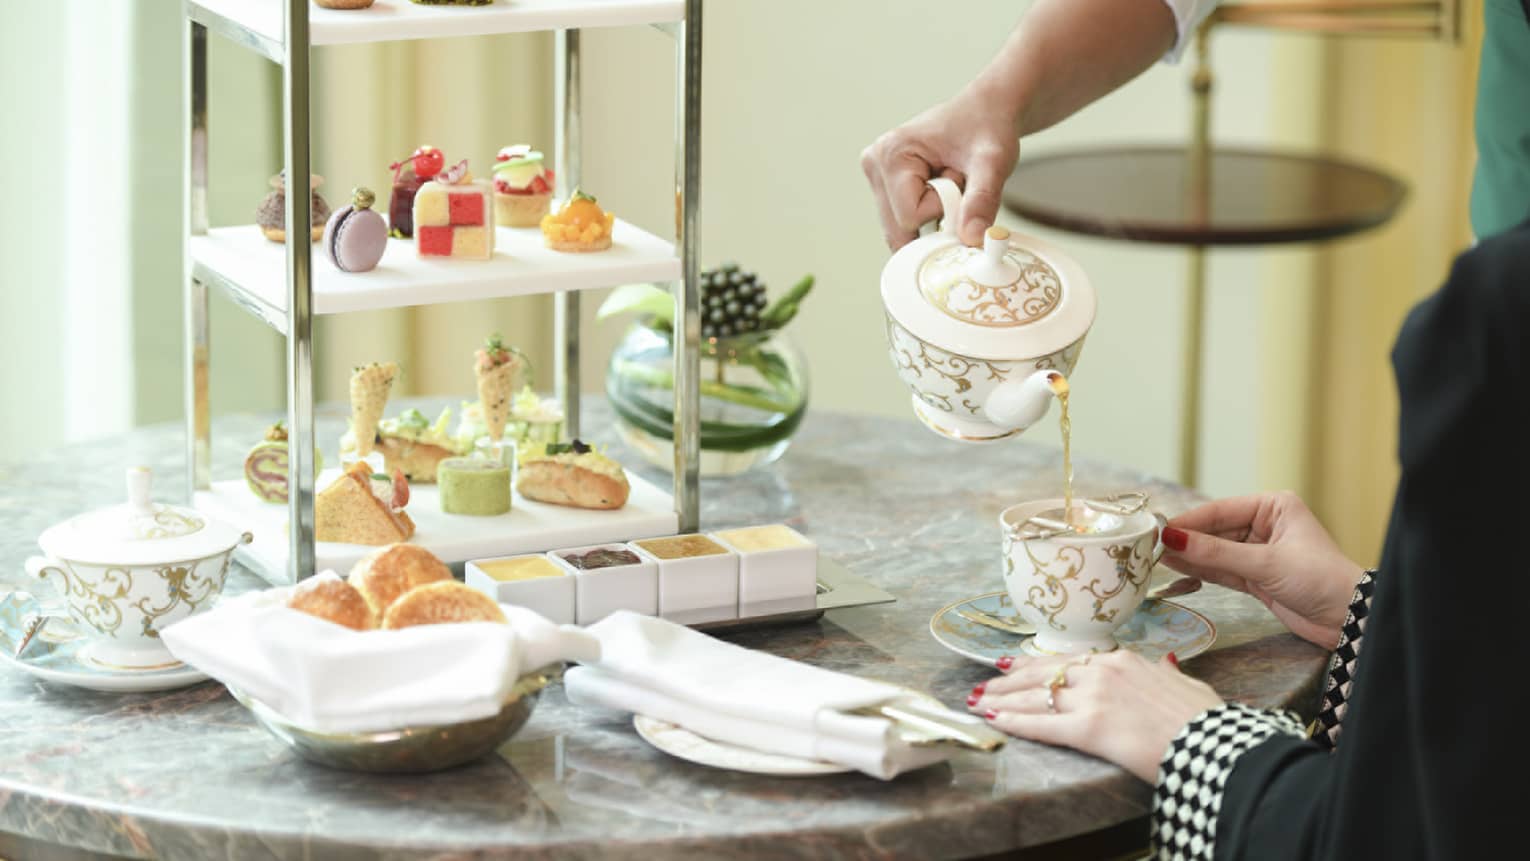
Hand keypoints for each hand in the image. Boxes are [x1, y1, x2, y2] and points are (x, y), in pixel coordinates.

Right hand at [860, 84, 1019, 249]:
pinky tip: (938, 189)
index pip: (909, 218)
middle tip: (955, 182)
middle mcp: (875, 164)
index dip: (943, 210)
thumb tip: (972, 238)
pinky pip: (903, 222)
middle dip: (934, 217)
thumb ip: (982, 200)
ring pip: (900, 229)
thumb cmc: (987, 126)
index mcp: (892, 154)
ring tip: (948, 182)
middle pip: (899, 229)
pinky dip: (927, 215)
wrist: (987, 110)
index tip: (960, 180)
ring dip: (931, 216)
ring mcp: (876, 175)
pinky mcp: (884, 184)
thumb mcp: (992, 162)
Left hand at [970, 651, 1221, 783]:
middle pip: (1045, 673)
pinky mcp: (1089, 728)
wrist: (1215, 744)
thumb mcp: (1188, 685)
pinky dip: (1014, 722)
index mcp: (1125, 660)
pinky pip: (1042, 724)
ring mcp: (1094, 697)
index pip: (1069, 660)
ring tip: (979, 701)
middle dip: (1011, 680)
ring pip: (1036, 696)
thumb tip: (1167, 663)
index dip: (1038, 663)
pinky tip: (993, 719)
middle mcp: (1104, 671)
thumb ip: (1168, 674)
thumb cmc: (1206, 721)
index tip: (1015, 664)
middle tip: (986, 683)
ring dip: (1003, 699)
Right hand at [1163, 492, 1363, 648]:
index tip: (1158, 530)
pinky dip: (1201, 571)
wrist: (1349, 620)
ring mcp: (1259, 552)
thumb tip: (1171, 540)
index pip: (1220, 510)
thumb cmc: (1319, 580)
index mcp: (1273, 507)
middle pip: (1214, 531)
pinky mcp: (1256, 577)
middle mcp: (1264, 525)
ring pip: (1215, 551)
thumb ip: (1216, 553)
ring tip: (1156, 557)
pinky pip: (1221, 570)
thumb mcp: (1265, 563)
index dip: (1188, 522)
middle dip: (1186, 540)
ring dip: (1189, 556)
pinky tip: (1176, 568)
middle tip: (1150, 546)